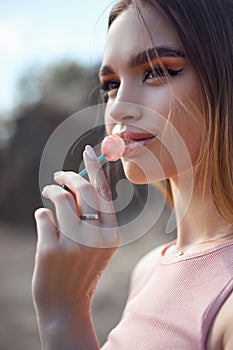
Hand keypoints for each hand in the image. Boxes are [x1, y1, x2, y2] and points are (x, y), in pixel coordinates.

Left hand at [32, 146, 118, 324]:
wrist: (67, 306)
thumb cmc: (80, 270)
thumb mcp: (96, 245)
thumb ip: (91, 216)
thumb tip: (75, 183)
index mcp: (111, 234)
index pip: (104, 193)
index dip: (94, 169)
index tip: (88, 150)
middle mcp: (96, 237)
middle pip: (82, 191)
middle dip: (67, 176)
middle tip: (57, 176)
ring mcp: (74, 244)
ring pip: (60, 200)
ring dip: (51, 193)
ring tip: (47, 195)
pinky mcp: (51, 251)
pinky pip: (43, 217)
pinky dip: (41, 215)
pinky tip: (44, 225)